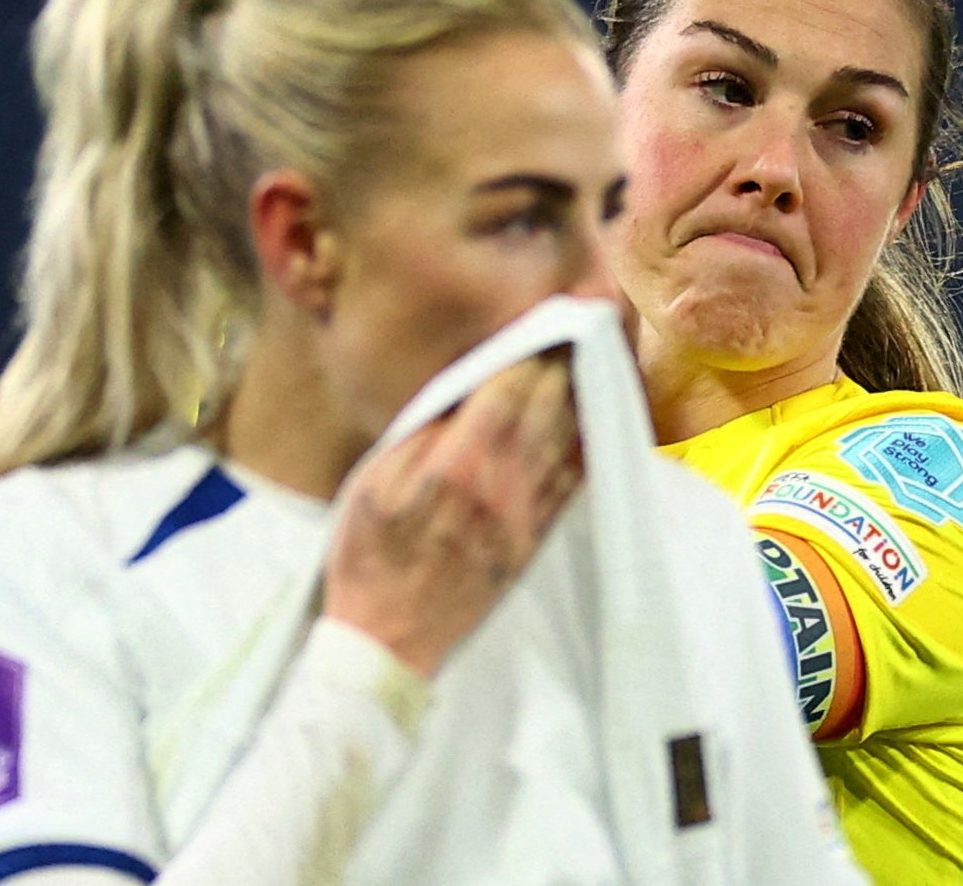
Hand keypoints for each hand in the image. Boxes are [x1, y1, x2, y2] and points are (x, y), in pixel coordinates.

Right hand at [321, 354, 580, 677]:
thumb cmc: (367, 558)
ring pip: (565, 444)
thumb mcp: (372, 486)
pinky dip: (585, 450)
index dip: (529, 355)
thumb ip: (420, 435)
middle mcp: (498, 487)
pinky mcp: (532, 541)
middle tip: (583, 327)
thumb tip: (461, 393)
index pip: (505, 394)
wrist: (388, 638)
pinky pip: (570, 487)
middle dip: (563, 366)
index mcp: (454, 466)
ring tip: (595, 362)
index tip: (544, 325)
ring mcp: (521, 516)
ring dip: (582, 399)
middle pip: (543, 411)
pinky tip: (594, 424)